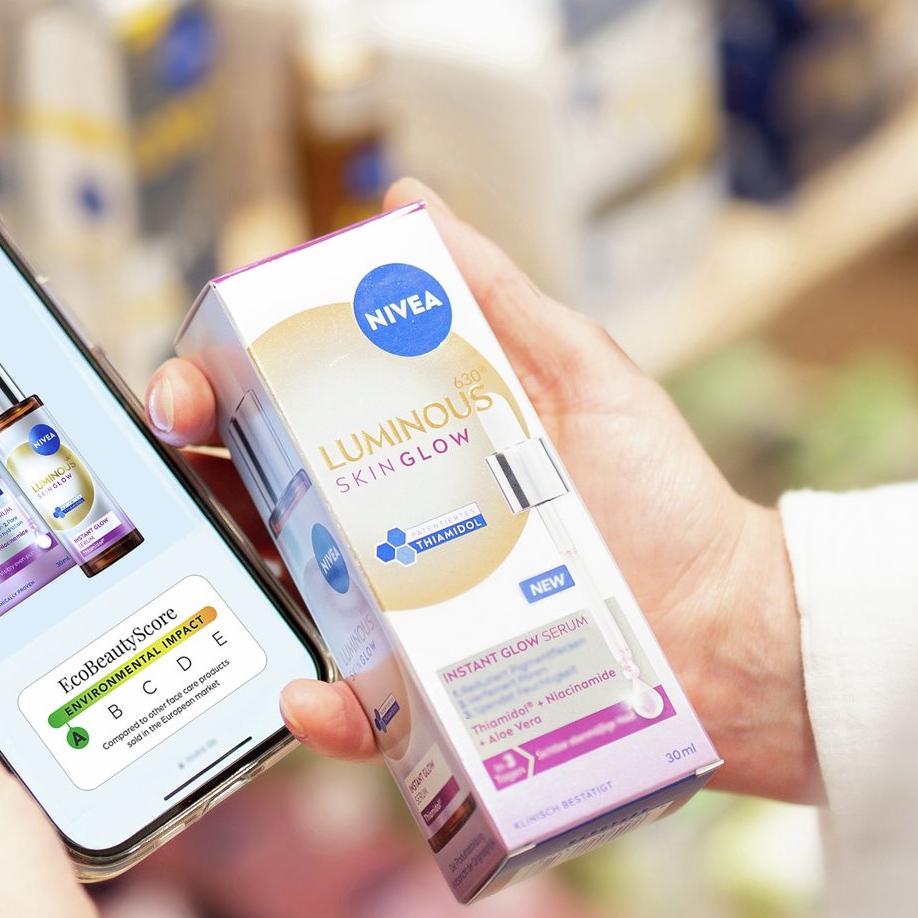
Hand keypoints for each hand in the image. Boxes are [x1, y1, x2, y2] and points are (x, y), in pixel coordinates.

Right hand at [149, 182, 818, 802]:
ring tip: (222, 549)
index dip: (223, 384)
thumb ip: (495, 296)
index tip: (197, 371)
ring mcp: (400, 621)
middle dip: (196, 466)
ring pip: (286, 601)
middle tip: (185, 439)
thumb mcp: (581, 373)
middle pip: (257, 498)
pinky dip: (321, 713)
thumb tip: (408, 203)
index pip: (288, 411)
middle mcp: (387, 534)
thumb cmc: (664, 500)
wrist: (733, 627)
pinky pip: (352, 715)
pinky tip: (311, 693)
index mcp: (409, 450)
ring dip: (236, 580)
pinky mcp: (429, 703)